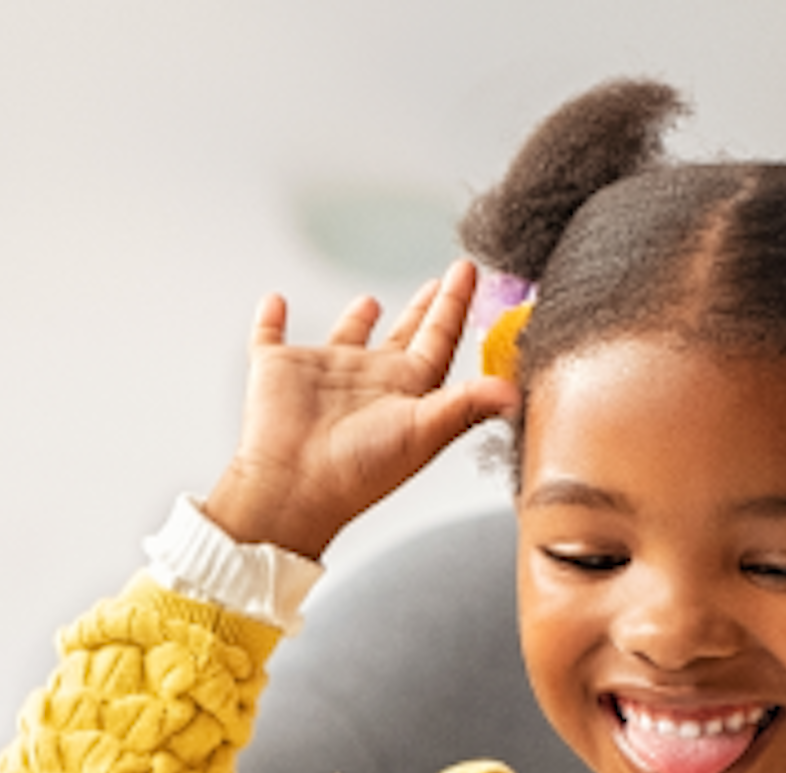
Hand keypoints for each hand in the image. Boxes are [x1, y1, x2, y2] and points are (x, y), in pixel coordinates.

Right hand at [201, 264, 516, 561]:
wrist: (293, 489)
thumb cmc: (357, 471)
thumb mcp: (423, 431)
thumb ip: (468, 405)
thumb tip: (516, 392)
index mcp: (405, 390)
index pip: (439, 339)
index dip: (455, 305)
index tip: (467, 272)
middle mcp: (368, 380)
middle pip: (403, 336)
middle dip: (422, 309)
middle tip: (441, 281)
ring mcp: (322, 374)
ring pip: (346, 337)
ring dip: (357, 319)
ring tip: (370, 300)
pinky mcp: (277, 370)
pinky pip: (271, 337)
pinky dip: (269, 321)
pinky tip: (273, 303)